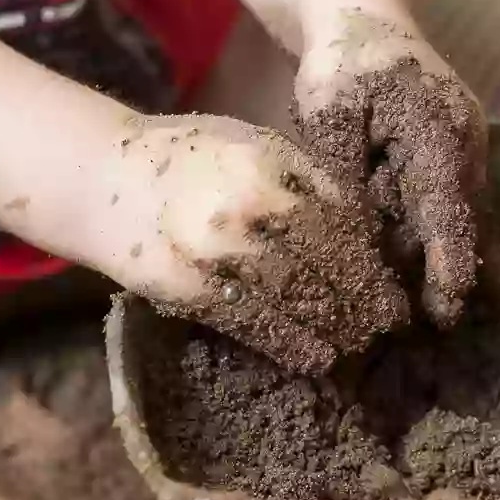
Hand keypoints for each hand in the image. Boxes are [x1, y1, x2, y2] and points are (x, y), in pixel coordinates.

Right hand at [107, 114, 407, 373]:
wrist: (104, 176)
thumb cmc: (192, 156)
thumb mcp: (255, 144)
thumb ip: (307, 178)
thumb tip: (369, 226)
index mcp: (269, 164)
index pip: (340, 217)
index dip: (373, 255)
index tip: (396, 279)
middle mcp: (245, 208)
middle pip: (325, 261)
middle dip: (365, 296)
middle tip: (392, 321)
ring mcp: (214, 251)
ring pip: (294, 296)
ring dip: (336, 325)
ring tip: (362, 341)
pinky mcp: (187, 288)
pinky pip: (250, 321)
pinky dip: (290, 342)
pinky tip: (318, 356)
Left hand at [293, 9, 488, 324]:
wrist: (360, 16)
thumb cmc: (341, 63)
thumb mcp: (329, 114)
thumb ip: (344, 174)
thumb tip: (353, 238)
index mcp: (436, 127)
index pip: (445, 205)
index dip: (447, 259)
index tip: (448, 305)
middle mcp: (465, 139)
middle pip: (460, 218)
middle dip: (451, 271)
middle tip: (438, 326)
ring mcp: (467, 145)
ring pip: (459, 213)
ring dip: (445, 257)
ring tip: (439, 314)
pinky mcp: (456, 152)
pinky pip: (453, 202)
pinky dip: (444, 236)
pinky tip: (440, 281)